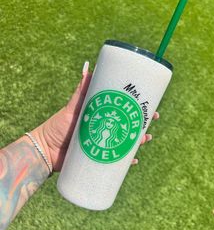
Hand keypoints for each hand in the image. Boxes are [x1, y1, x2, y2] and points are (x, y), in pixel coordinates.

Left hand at [32, 61, 159, 170]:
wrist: (45, 150)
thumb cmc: (57, 126)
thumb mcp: (72, 108)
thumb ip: (79, 91)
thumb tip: (88, 68)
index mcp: (101, 117)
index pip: (124, 111)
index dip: (138, 109)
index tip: (150, 106)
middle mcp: (105, 130)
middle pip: (129, 126)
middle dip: (143, 124)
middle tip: (151, 121)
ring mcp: (104, 144)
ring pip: (126, 143)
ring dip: (138, 141)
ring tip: (145, 139)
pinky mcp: (100, 158)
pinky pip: (117, 161)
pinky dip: (126, 161)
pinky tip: (133, 161)